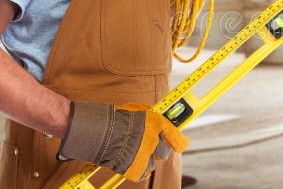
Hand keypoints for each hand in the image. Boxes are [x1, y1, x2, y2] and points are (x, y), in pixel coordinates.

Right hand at [57, 102, 188, 181]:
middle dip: (159, 150)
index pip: (177, 137)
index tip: (181, 144)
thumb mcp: (135, 109)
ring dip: (146, 159)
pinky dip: (138, 170)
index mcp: (157, 125)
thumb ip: (148, 115)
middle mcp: (155, 141)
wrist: (101, 132)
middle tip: (148, 147)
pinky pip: (143, 173)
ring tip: (132, 152)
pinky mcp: (137, 168)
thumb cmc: (115, 118)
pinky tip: (130, 163)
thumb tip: (152, 113)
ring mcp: (147, 156)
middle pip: (165, 152)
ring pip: (153, 163)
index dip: (180, 142)